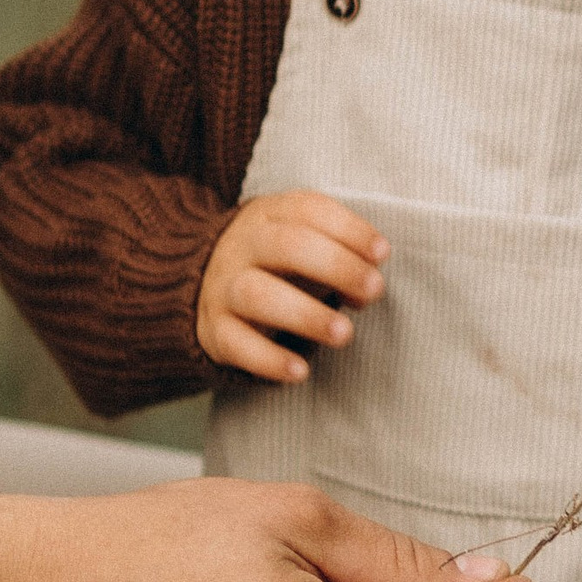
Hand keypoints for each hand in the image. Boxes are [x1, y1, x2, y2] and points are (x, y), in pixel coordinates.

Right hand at [199, 190, 388, 382]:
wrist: (199, 283)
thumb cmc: (276, 264)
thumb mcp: (304, 246)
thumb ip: (341, 259)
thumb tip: (368, 289)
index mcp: (269, 214)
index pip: (310, 210)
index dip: (350, 230)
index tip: (382, 253)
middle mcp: (243, 245)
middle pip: (287, 245)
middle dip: (337, 266)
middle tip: (374, 289)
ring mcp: (223, 286)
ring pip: (257, 294)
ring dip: (306, 315)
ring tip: (344, 334)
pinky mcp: (213, 329)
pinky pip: (237, 344)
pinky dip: (269, 360)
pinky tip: (301, 371)